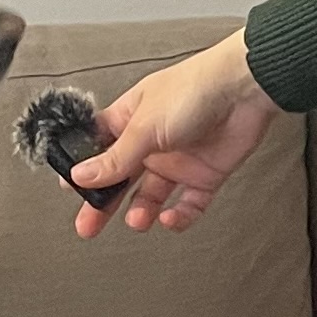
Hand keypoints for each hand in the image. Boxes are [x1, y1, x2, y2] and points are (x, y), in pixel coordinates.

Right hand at [62, 30, 277, 236]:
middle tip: (87, 226)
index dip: (84, 169)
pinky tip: (169, 219)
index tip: (70, 190)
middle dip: (103, 203)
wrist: (245, 90)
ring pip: (151, 195)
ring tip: (137, 220)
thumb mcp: (144, 127)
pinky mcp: (205, 175)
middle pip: (120, 178)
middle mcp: (152, 142)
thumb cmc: (193, 90)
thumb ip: (115, 158)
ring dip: (141, 211)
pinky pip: (189, 204)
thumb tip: (80, 176)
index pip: (98, 147)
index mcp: (130, 120)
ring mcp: (178, 160)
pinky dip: (180, 216)